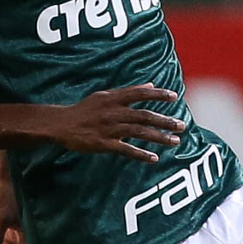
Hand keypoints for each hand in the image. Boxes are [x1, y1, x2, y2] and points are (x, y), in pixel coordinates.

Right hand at [49, 83, 185, 163]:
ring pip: (139, 132)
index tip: (174, 96)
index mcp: (113, 98)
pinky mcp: (103, 143)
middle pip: (144, 115)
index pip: (139, 93)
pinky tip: (154, 158)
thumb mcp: (104, 96)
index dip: (157, 94)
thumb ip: (128, 92)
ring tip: (175, 141)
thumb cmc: (84, 110)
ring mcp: (109, 128)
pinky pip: (125, 149)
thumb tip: (151, 85)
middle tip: (181, 126)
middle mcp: (113, 111)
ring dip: (158, 137)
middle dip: (165, 121)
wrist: (61, 124)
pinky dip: (140, 154)